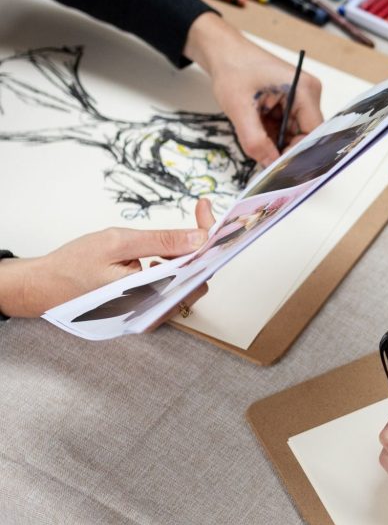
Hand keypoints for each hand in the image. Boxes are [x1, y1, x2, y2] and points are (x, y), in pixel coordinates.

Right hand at [0, 199, 214, 318]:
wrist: (43, 288)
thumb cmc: (73, 265)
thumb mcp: (118, 243)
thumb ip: (162, 241)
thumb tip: (199, 238)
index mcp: (152, 296)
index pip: (199, 265)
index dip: (206, 234)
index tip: (205, 209)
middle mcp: (156, 312)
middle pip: (198, 275)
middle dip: (197, 245)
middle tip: (191, 218)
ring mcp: (151, 315)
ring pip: (186, 282)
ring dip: (183, 257)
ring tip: (162, 243)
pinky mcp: (145, 312)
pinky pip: (171, 289)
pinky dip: (171, 268)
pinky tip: (155, 258)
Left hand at [184, 13, 323, 166]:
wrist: (223, 51)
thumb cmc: (233, 68)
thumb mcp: (240, 108)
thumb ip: (255, 141)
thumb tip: (269, 165)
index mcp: (304, 90)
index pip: (313, 133)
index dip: (299, 152)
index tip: (280, 168)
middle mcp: (308, 94)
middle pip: (305, 135)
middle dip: (284, 148)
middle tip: (263, 158)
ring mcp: (301, 99)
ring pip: (294, 134)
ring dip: (276, 141)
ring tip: (255, 134)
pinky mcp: (291, 103)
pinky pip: (286, 128)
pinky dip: (272, 133)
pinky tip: (257, 128)